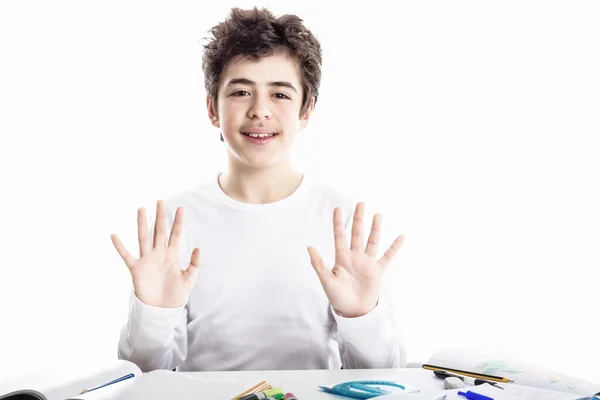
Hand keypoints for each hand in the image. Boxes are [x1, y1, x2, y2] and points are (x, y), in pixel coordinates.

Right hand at [111, 200, 200, 307]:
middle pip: (159, 231)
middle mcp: (159, 254)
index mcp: (172, 255)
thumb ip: (194, 264)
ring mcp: (147, 260)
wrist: (162, 309)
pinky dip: (120, 246)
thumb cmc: (176, 294)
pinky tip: (114, 235)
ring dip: (142, 224)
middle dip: (160, 217)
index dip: (178, 222)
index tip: (181, 208)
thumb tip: (197, 247)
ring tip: (141, 209)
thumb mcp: (189, 279)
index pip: (176, 234)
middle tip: (160, 201)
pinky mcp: (136, 268)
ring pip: (144, 237)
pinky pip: (126, 255)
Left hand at [307, 202, 403, 317]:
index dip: (338, 223)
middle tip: (361, 203)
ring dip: (375, 228)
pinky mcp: (377, 271)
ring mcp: (367, 263)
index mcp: (341, 258)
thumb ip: (319, 264)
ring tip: (377, 215)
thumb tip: (309, 246)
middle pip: (357, 234)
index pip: (339, 236)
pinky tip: (400, 237)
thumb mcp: (326, 280)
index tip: (338, 209)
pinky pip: (387, 256)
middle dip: (359, 219)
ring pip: (372, 241)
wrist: (353, 311)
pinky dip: (394, 247)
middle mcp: (355, 257)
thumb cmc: (337, 297)